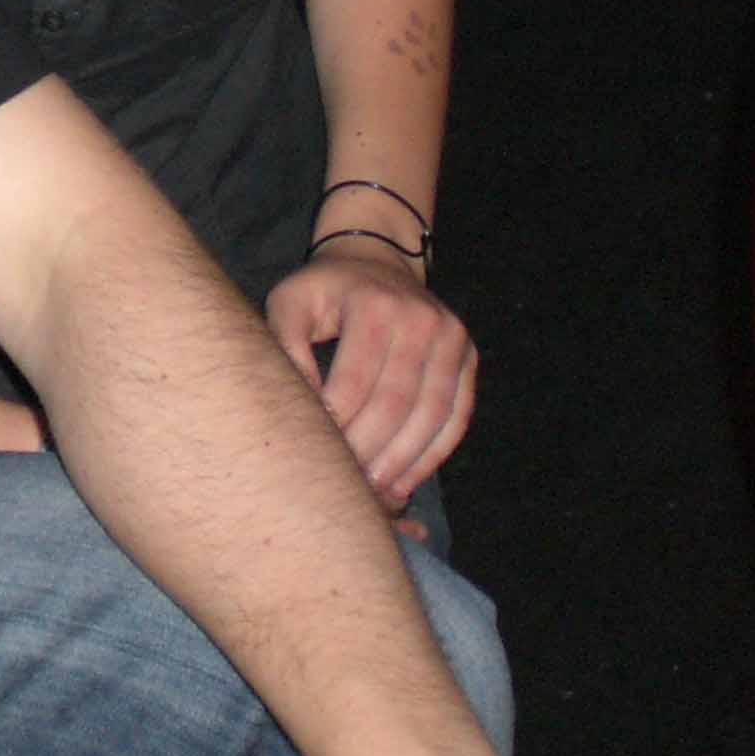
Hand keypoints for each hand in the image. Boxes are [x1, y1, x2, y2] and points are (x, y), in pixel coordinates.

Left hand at [266, 244, 477, 511]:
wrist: (377, 261)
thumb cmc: (325, 291)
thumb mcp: (291, 304)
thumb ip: (287, 349)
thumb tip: (299, 409)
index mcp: (373, 304)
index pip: (355, 380)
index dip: (336, 423)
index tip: (316, 454)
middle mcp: (421, 318)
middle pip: (396, 403)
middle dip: (370, 451)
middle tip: (345, 486)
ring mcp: (451, 337)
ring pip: (432, 415)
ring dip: (403, 462)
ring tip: (375, 494)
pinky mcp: (467, 356)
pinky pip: (456, 415)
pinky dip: (434, 454)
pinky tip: (406, 481)